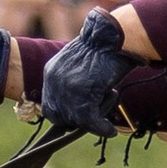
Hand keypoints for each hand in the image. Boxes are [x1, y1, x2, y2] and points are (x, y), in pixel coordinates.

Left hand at [31, 7, 142, 137]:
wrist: (116, 36)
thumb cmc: (106, 48)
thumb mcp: (82, 63)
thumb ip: (74, 82)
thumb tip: (79, 111)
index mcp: (51, 71)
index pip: (50, 105)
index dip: (64, 114)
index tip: (80, 118)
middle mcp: (54, 80)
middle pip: (58, 116)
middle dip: (77, 120)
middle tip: (97, 116)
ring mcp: (67, 88)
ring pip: (76, 119)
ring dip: (95, 119)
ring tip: (110, 102)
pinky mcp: (83, 95)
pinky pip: (90, 122)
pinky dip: (102, 129)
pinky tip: (111, 130)